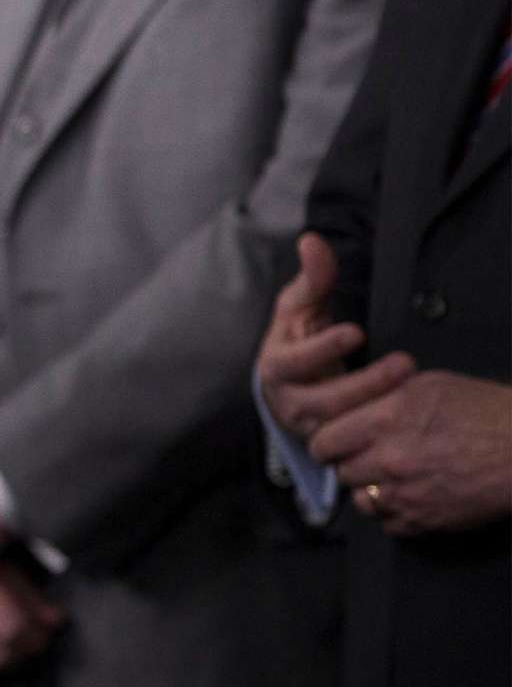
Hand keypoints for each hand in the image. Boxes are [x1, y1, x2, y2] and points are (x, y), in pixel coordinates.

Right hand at [258, 233, 412, 438]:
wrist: (292, 387)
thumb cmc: (296, 341)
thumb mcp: (301, 308)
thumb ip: (312, 278)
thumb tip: (312, 239)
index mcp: (274, 367)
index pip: (292, 362)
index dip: (322, 349)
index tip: (356, 331)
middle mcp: (286, 401)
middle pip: (324, 401)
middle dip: (365, 383)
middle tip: (405, 362)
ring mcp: (309, 428)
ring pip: (342, 427)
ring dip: (378, 404)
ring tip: (411, 382)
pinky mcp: (330, 446)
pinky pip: (356, 445)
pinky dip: (379, 430)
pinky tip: (406, 412)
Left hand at [311, 370, 511, 535]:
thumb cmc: (482, 409)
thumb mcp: (427, 385)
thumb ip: (383, 397)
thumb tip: (356, 405)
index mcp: (383, 420)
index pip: (324, 440)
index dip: (327, 442)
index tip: (334, 442)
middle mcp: (387, 460)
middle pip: (341, 472)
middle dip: (348, 465)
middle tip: (363, 459)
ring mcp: (406, 495)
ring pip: (362, 501)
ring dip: (369, 491)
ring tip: (385, 480)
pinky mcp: (426, 521)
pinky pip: (389, 525)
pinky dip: (394, 514)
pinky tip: (408, 499)